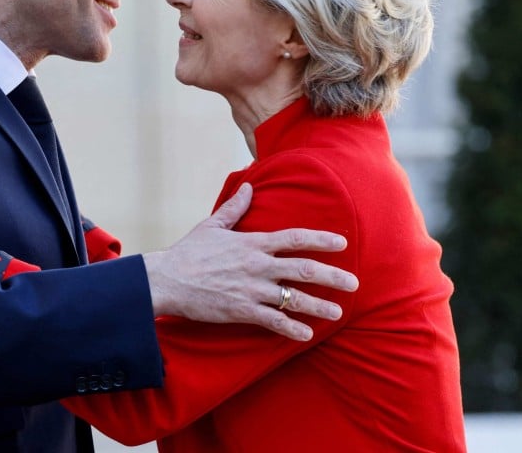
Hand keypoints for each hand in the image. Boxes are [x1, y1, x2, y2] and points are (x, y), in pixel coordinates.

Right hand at [142, 183, 358, 341]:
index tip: (342, 243)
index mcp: (253, 243)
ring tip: (338, 311)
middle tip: (354, 283)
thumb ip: (235, 208)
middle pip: (304, 269)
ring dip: (319, 305)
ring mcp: (252, 289)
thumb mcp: (212, 225)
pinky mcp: (242, 310)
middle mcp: (258, 265)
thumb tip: (248, 186)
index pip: (296, 238)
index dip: (322, 239)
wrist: (167, 279)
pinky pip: (274, 321)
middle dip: (333, 276)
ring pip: (295, 298)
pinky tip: (307, 334)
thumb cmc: (188, 252)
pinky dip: (292, 328)